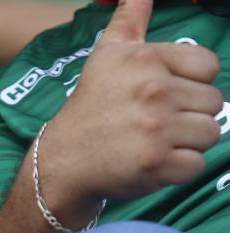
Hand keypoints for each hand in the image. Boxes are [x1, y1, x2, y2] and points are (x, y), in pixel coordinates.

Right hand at [42, 0, 222, 220]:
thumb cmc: (90, 107)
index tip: (164, 96)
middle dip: (189, 116)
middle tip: (155, 125)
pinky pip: (195, 166)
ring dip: (188, 143)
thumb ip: (129, 19)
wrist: (62, 161)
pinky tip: (154, 163)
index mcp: (146, 60)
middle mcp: (153, 91)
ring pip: (209, 133)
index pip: (208, 66)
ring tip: (156, 143)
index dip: (191, 83)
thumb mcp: (106, 55)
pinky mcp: (156, 163)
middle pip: (213, 103)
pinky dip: (179, 170)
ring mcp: (156, 129)